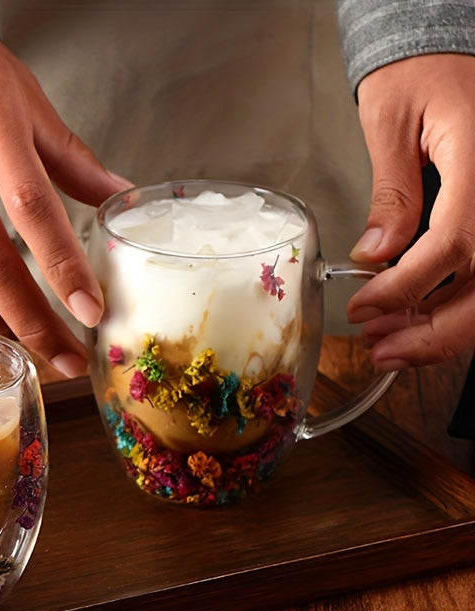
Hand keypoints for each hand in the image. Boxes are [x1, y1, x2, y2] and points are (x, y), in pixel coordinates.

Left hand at [346, 54, 474, 369]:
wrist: (452, 54)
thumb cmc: (424, 73)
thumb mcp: (394, 121)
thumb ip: (391, 192)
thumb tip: (376, 253)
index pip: (454, 246)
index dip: (405, 289)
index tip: (361, 309)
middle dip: (434, 331)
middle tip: (382, 350)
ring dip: (443, 328)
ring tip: (389, 344)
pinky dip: (455, 306)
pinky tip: (416, 319)